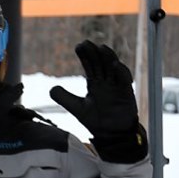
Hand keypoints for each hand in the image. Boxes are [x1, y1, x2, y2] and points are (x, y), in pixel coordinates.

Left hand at [49, 41, 146, 162]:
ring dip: (108, 57)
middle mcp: (106, 81)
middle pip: (100, 63)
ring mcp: (116, 86)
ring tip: (102, 48)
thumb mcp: (76, 108)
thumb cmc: (95, 120)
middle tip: (87, 43)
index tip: (79, 46)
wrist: (110, 135)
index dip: (85, 55)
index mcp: (95, 83)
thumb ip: (64, 98)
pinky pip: (124, 80)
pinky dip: (121, 72)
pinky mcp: (126, 93)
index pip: (90, 65)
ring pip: (113, 68)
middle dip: (94, 53)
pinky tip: (115, 65)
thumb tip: (51, 89)